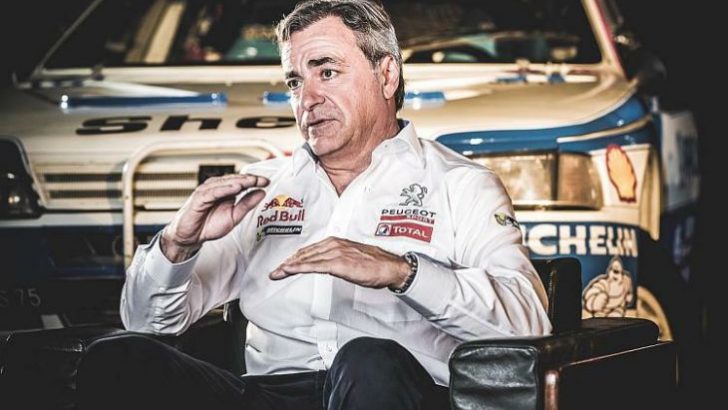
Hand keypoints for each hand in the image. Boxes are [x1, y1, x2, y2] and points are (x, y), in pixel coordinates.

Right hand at [161, 174, 268, 261]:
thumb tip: (262, 192)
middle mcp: (217, 188)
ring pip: (225, 183)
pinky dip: (225, 189)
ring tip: (252, 181)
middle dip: (250, 179)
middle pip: (235, 179)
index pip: (243, 182)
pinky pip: (213, 192)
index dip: (255, 181)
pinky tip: (235, 188)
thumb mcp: (234, 216)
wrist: (191, 236)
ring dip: (239, 181)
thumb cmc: (210, 225)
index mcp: (226, 190)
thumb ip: (247, 204)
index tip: (267, 181)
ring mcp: (207, 191)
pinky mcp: (199, 198)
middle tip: (263, 180)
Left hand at [269, 237, 410, 288]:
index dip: (295, 258)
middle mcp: (334, 244)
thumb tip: (328, 265)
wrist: (390, 267)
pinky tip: (289, 270)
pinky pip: (314, 266)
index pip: (310, 250)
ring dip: (289, 266)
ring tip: (277, 273)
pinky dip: (299, 267)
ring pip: (306, 259)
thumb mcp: (352, 259)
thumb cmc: (375, 265)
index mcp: (337, 242)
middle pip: (305, 253)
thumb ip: (338, 259)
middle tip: (275, 271)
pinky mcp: (339, 263)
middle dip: (288, 262)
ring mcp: (336, 253)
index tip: (285, 265)